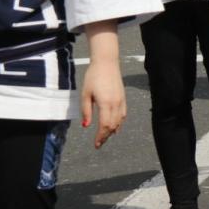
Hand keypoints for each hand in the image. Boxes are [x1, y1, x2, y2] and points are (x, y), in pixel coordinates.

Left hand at [81, 22, 124, 148]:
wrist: (106, 63)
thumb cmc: (93, 77)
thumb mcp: (85, 94)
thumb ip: (86, 111)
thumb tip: (86, 126)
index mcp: (105, 103)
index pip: (104, 125)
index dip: (100, 136)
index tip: (96, 144)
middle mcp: (115, 104)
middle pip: (112, 125)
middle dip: (106, 136)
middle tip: (99, 143)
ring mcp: (121, 101)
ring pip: (119, 121)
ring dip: (112, 131)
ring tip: (106, 137)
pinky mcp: (123, 97)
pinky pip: (123, 114)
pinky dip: (119, 123)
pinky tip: (116, 127)